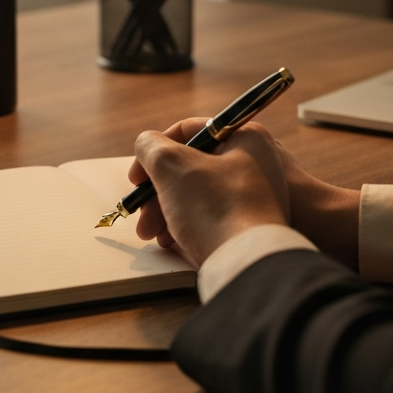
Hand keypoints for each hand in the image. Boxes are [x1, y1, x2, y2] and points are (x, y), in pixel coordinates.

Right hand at [130, 119, 360, 268]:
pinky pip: (212, 216)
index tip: (136, 178)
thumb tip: (146, 144)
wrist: (248, 262)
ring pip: (198, 194)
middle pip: (191, 166)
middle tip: (140, 213)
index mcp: (246, 137)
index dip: (155, 151)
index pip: (189, 131)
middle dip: (157, 191)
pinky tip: (171, 241)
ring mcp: (256, 195)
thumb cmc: (215, 207)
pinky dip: (187, 225)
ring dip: (166, 210)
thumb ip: (151, 147)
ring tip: (153, 234)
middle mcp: (256, 162)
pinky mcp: (252, 224)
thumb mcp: (172, 165)